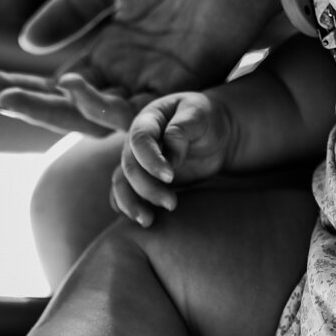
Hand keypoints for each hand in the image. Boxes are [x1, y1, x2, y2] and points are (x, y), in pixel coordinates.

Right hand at [0, 0, 296, 134]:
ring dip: (54, 110)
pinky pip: (141, 109)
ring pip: (97, 117)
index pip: (54, 85)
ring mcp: (158, 83)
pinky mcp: (188, 82)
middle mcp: (131, 77)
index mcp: (113, 54)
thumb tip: (23, 44)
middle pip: (68, 108)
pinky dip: (106, 103)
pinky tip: (73, 84)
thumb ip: (73, 10)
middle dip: (22, 102)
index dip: (13, 84)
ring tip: (12, 97)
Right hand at [111, 91, 230, 225]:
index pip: (139, 140)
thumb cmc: (206, 119)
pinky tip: (142, 220)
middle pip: (130, 168)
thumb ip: (182, 127)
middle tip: (172, 204)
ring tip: (148, 221)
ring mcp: (136, 163)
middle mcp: (135, 143)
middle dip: (147, 189)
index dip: (150, 160)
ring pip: (122, 185)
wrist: (213, 135)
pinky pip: (125, 196)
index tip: (170, 177)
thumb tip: (170, 151)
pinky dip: (128, 208)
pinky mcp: (142, 181)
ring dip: (132, 204)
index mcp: (148, 121)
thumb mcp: (199, 114)